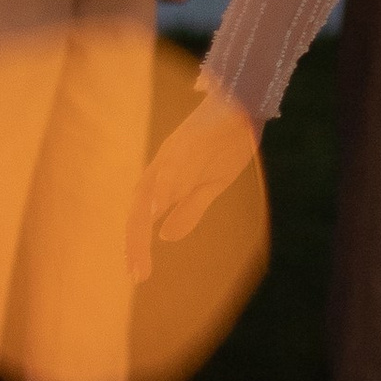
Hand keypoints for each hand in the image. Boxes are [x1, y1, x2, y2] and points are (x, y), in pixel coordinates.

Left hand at [126, 87, 259, 281]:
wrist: (244, 104)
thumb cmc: (226, 142)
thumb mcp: (209, 186)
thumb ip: (189, 210)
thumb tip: (165, 237)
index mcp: (166, 179)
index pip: (142, 217)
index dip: (137, 245)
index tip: (138, 276)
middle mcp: (162, 166)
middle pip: (139, 209)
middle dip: (135, 242)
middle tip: (138, 275)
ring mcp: (174, 153)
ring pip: (150, 190)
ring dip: (142, 222)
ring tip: (138, 253)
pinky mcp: (190, 140)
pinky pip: (172, 165)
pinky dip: (164, 187)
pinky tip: (159, 206)